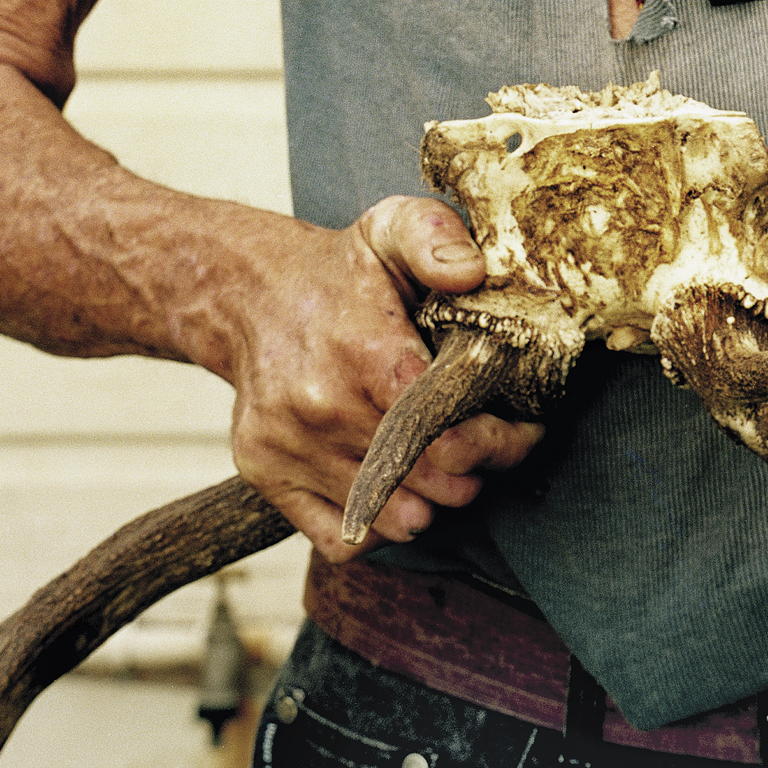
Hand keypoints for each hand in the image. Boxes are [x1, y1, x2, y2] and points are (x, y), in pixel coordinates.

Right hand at [216, 196, 545, 548]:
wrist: (247, 296)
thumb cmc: (339, 273)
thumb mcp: (391, 229)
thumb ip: (437, 239)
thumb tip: (472, 272)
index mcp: (359, 348)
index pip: (440, 424)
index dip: (492, 436)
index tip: (520, 427)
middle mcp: (318, 405)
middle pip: (428, 477)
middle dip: (479, 471)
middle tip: (493, 447)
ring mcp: (288, 445)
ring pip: (393, 516)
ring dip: (437, 503)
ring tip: (448, 467)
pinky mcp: (267, 474)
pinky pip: (342, 539)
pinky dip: (381, 528)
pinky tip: (399, 491)